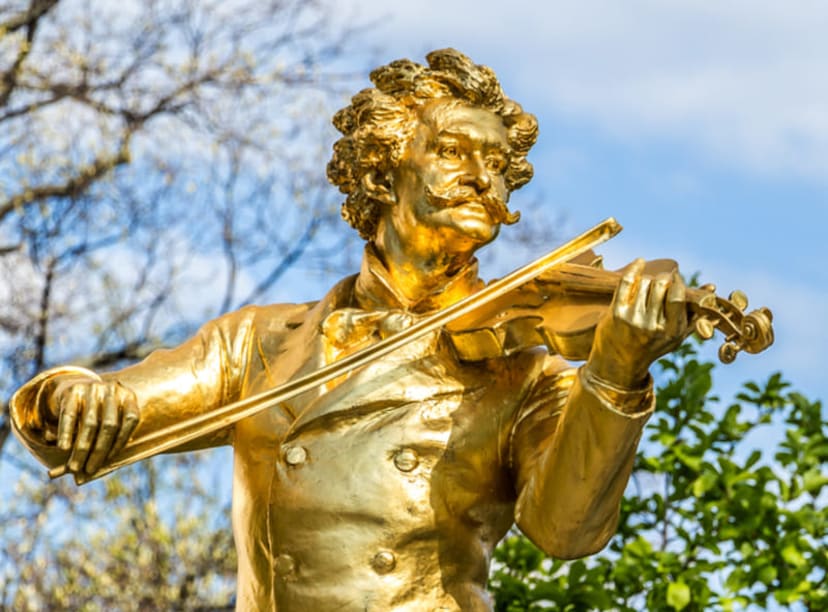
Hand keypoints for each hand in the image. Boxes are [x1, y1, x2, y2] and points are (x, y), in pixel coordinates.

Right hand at [41, 375, 139, 473]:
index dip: (121, 441)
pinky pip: (70, 416)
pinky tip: (63, 448)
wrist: (74, 389)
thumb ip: (112, 437)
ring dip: (82, 448)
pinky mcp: (73, 391)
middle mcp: (112, 390)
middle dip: (99, 450)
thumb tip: (104, 465)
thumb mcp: (109, 418)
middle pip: (109, 425)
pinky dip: (67, 434)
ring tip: (75, 466)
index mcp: (128, 396)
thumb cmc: (97, 413)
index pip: (130, 420)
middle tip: (89, 469)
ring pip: (89, 423)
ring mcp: (93, 388)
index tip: (109, 460)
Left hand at [586, 259, 687, 388]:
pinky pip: (626, 282)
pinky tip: (640, 262)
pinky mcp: (616, 314)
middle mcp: (653, 326)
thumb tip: (711, 287)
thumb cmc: (652, 346)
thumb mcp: (676, 335)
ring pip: (645, 283)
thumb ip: (694, 312)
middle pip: (662, 285)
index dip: (678, 282)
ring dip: (647, 279)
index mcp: (672, 332)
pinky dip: (634, 268)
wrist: (618, 363)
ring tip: (646, 287)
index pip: (678, 296)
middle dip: (662, 279)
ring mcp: (633, 320)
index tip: (676, 278)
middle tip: (660, 281)